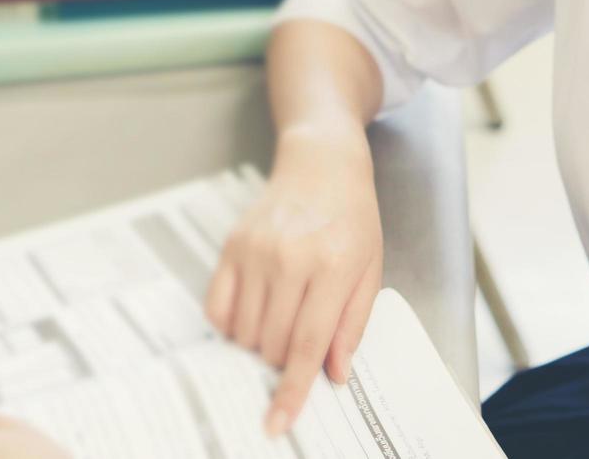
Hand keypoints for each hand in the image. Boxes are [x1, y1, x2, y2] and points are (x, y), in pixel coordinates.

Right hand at [204, 127, 381, 436]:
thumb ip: (352, 324)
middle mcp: (289, 259)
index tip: (277, 422)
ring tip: (283, 314)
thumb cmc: (353, 219)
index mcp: (331, 267)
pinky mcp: (232, 246)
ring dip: (261, 342)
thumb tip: (334, 374)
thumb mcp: (370, 269)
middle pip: (273, 343)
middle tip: (301, 334)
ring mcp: (255, 251)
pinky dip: (232, 324)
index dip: (292, 390)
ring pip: (245, 332)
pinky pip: (218, 308)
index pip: (307, 344)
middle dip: (285, 358)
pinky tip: (253, 312)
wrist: (322, 165)